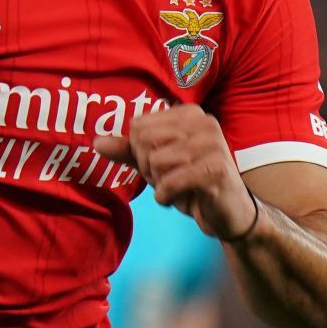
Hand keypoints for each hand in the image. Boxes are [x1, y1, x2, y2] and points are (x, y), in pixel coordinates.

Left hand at [93, 104, 256, 239]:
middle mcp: (203, 122)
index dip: (140, 153)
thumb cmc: (192, 184)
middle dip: (148, 168)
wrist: (229, 213)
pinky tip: (181, 198)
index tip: (161, 166)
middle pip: (144, 140)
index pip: (138, 126)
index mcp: (188, 114)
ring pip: (155, 161)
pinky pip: (171, 181)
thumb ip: (129, 151)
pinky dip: (167, 196)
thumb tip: (97, 143)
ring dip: (159, 184)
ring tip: (178, 188)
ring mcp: (212, 143)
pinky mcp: (215, 169)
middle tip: (168, 179)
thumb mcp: (157, 165)